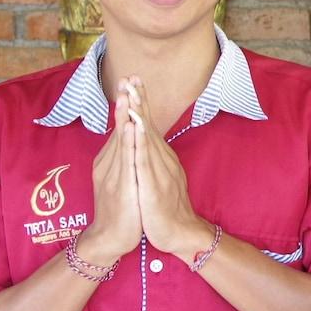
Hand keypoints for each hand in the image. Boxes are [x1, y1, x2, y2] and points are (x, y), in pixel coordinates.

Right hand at [75, 89, 141, 266]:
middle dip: (124, 103)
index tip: (131, 82)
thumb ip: (123, 159)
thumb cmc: (120, 209)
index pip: (121, 128)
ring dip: (124, 116)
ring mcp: (113, 174)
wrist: (109, 239)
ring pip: (120, 140)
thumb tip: (128, 141)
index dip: (126, 105)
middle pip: (119, 128)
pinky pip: (125, 161)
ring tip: (128, 94)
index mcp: (112, 161)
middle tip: (128, 78)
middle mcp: (109, 164)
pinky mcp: (120, 187)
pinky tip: (131, 128)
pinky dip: (128, 142)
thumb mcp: (122, 179)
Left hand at [128, 78, 212, 257]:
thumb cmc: (165, 208)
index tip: (133, 81)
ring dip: (139, 113)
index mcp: (160, 157)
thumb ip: (152, 159)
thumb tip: (146, 142)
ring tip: (131, 94)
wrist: (180, 234)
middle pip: (149, 124)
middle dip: (140, 99)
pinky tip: (135, 127)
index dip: (141, 103)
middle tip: (132, 76)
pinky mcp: (154, 186)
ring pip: (147, 137)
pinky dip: (139, 141)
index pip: (149, 125)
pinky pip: (145, 160)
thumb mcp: (157, 178)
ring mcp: (159, 171)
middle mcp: (162, 159)